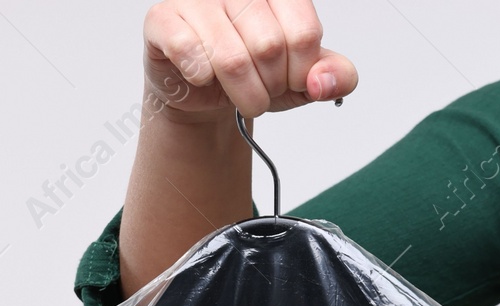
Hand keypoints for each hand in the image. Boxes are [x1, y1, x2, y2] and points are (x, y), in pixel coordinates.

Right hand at [142, 0, 358, 119]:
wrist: (205, 93)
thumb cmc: (254, 75)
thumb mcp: (304, 79)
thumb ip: (336, 76)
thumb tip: (322, 82)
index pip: (304, 33)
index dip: (300, 71)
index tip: (290, 77)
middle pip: (270, 47)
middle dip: (270, 86)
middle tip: (260, 87)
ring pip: (232, 59)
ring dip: (241, 93)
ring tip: (237, 90)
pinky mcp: (163, 18)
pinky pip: (191, 55)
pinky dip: (202, 80)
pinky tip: (202, 76)